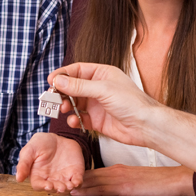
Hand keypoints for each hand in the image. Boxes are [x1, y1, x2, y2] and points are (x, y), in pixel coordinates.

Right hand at [16, 133, 84, 192]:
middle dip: (58, 189)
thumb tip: (18, 178)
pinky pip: (77, 180)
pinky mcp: (75, 172)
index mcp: (38, 175)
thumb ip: (24, 163)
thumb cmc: (40, 143)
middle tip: (61, 187)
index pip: (39, 185)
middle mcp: (51, 179)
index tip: (47, 186)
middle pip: (54, 189)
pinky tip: (77, 182)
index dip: (43, 187)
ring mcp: (63, 177)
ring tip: (70, 185)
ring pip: (66, 187)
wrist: (57, 137)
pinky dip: (78, 183)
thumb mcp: (29, 150)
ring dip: (68, 188)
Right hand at [49, 63, 164, 147]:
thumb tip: (59, 80)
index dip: (63, 74)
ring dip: (66, 106)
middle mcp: (98, 88)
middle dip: (62, 92)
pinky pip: (80, 118)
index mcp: (102, 74)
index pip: (77, 70)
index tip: (50, 81)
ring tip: (63, 110)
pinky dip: (75, 120)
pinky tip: (74, 121)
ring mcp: (97, 104)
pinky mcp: (97, 120)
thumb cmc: (131, 102)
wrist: (145, 125)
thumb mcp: (103, 89)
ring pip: (74, 103)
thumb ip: (79, 86)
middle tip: (52, 98)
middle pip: (73, 87)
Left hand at [70, 165, 194, 195]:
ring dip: (75, 184)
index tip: (64, 178)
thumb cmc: (156, 180)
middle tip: (55, 182)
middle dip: (72, 178)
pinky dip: (87, 190)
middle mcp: (115, 170)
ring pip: (91, 180)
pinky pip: (102, 188)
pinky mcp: (124, 186)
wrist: (172, 179)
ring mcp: (119, 177)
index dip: (77, 175)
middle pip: (88, 174)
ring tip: (59, 187)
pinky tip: (77, 191)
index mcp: (117, 168)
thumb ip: (120, 180)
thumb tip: (108, 188)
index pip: (92, 171)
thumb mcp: (134, 178)